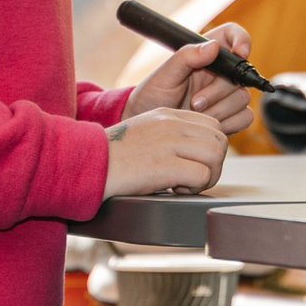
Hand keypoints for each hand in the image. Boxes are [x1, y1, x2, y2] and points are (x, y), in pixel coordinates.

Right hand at [102, 108, 227, 197]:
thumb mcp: (143, 133)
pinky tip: (175, 190)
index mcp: (168, 115)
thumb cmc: (111, 155)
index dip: (210, 149)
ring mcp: (168, 143)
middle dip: (213, 164)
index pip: (212, 125)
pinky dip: (194, 188)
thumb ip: (169, 136)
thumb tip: (192, 154)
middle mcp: (171, 124)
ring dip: (207, 176)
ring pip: (216, 155)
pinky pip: (201, 175)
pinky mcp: (164, 165)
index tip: (194, 164)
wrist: (86, 163)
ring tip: (185, 185)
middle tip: (193, 178)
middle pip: (219, 140)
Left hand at [123, 21, 256, 136]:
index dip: (242, 39)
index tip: (240, 52)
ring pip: (242, 98)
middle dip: (217, 92)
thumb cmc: (154, 96)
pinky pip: (245, 116)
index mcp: (206, 54)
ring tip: (195, 114)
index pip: (232, 35)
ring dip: (219, 110)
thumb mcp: (165, 74)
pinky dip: (228, 123)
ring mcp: (227, 94)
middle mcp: (221, 72)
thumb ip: (188, 56)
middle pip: (239, 74)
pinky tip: (207, 124)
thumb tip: (214, 46)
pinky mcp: (232, 115)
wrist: (153, 128)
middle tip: (195, 102)